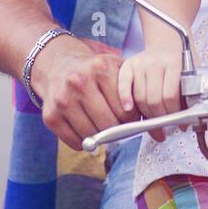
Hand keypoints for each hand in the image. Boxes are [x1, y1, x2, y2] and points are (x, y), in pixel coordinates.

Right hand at [29, 35, 129, 150]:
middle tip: (118, 127)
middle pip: (108, 124)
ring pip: (92, 136)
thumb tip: (157, 131)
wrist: (59, 66)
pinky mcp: (50, 116)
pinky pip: (75, 142)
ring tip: (102, 127)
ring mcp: (62, 100)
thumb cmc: (95, 72)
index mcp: (100, 68)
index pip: (125, 110)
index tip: (131, 119)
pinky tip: (87, 129)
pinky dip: (84, 142)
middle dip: (117, 130)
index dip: (132, 120)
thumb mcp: (116, 70)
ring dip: (101, 138)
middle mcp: (79, 82)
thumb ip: (134, 93)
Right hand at [117, 48, 182, 141]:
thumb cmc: (180, 60)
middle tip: (163, 129)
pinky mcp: (128, 65)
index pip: (170, 96)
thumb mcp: (191, 72)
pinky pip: (123, 85)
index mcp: (173, 63)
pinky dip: (124, 98)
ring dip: (145, 115)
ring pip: (139, 97)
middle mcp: (155, 62)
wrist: (168, 39)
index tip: (179, 125)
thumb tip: (187, 123)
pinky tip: (128, 109)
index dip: (174, 114)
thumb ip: (188, 94)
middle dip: (159, 119)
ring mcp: (140, 63)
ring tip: (152, 123)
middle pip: (153, 99)